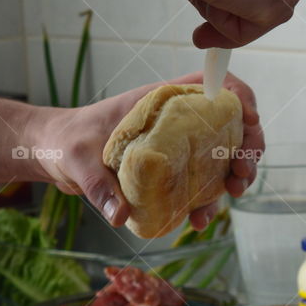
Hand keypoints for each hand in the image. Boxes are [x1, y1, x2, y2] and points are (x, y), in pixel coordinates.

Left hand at [34, 72, 261, 231]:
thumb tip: (119, 214)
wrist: (55, 156)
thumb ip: (98, 186)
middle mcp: (178, 122)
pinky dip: (209, 203)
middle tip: (243, 170)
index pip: (213, 85)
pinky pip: (202, 186)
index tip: (249, 118)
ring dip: (237, 174)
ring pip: (224, 156)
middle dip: (248, 144)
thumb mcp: (78, 158)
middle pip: (230, 124)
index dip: (239, 96)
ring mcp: (180, 148)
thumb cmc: (68, 141)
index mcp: (162, 102)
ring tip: (234, 193)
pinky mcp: (174, 173)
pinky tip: (199, 220)